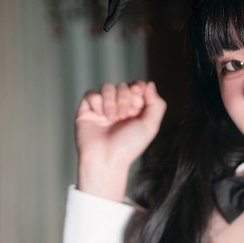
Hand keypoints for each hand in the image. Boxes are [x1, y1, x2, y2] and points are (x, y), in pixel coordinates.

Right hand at [75, 80, 166, 198]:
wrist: (106, 158)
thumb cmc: (128, 147)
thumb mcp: (150, 126)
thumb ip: (156, 104)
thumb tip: (150, 84)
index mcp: (134, 111)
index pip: (136, 87)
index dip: (137, 86)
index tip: (137, 92)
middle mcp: (119, 108)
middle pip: (122, 86)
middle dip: (125, 98)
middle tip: (124, 116)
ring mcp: (102, 108)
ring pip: (107, 87)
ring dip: (111, 101)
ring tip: (112, 118)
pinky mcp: (87, 110)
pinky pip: (91, 94)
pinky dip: (97, 103)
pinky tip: (99, 116)